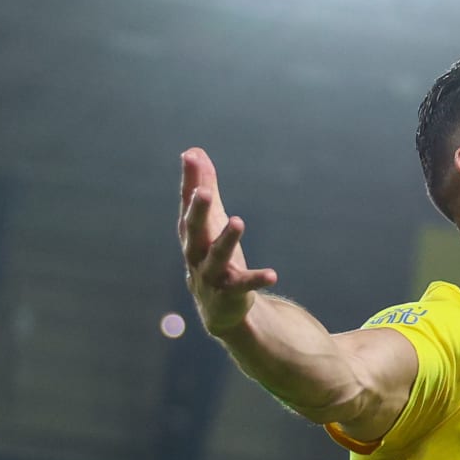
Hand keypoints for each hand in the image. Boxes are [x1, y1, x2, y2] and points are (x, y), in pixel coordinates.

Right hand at [179, 147, 276, 334]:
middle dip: (199, 211)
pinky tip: (272, 274)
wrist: (217, 308)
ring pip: (216, 256)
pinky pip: (243, 285)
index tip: (191, 157)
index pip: (187, 204)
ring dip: (226, 239)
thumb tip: (193, 151)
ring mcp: (211, 274)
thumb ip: (203, 186)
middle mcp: (196, 252)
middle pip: (194, 229)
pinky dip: (256, 279)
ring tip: (238, 221)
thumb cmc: (211, 254)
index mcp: (191, 233)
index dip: (190, 181)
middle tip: (205, 192)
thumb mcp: (210, 220)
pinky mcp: (231, 292)